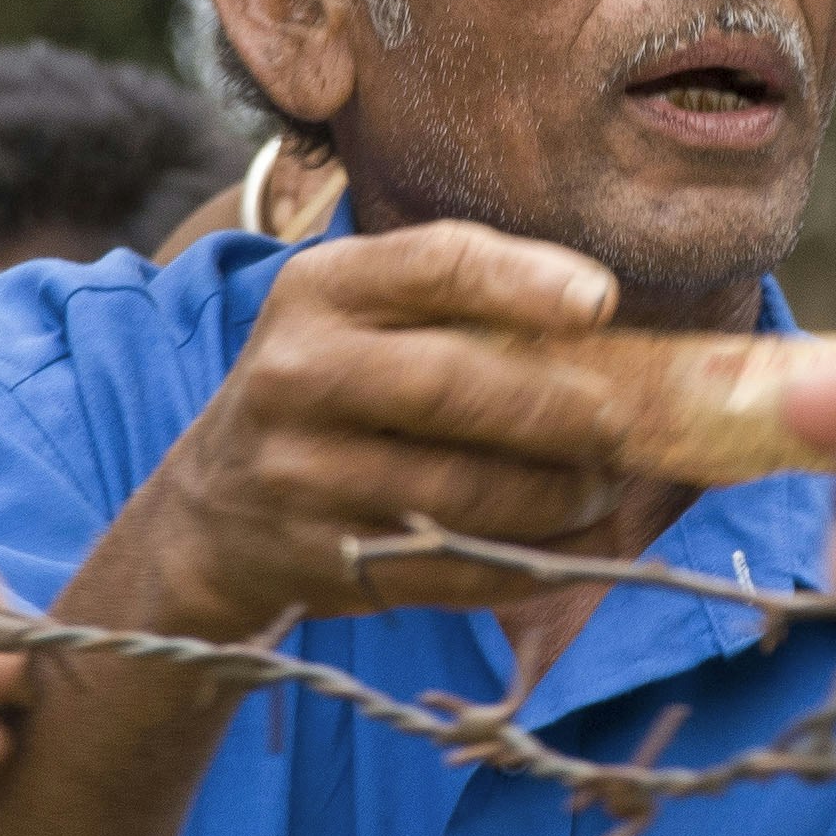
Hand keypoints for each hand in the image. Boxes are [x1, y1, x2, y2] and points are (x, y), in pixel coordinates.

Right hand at [129, 220, 642, 632]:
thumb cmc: (330, 390)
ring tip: (601, 488)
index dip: (526, 282)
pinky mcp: (324, 562)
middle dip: (560, 411)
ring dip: (558, 496)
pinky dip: (534, 560)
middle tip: (622, 426)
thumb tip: (608, 320)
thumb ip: (457, 303)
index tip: (603, 304)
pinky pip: (453, 569)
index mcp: (320, 290)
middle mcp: (299, 375)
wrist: (213, 513)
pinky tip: (580, 544)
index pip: (434, 266)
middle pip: (455, 387)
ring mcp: (303, 476)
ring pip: (464, 490)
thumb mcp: (358, 317)